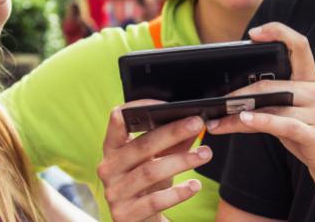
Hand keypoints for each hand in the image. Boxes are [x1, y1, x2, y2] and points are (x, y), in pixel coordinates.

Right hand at [98, 101, 210, 221]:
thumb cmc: (148, 186)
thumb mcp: (158, 161)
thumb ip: (172, 142)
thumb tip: (195, 122)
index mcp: (112, 149)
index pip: (117, 120)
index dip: (140, 108)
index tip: (168, 104)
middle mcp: (108, 169)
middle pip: (141, 145)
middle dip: (172, 132)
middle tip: (198, 123)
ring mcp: (114, 193)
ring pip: (150, 172)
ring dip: (181, 160)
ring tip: (205, 154)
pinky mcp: (125, 215)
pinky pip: (154, 201)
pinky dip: (177, 193)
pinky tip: (195, 185)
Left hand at [205, 22, 314, 198]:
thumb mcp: (297, 121)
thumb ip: (275, 108)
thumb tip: (237, 106)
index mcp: (314, 84)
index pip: (299, 46)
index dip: (278, 32)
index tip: (254, 33)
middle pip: (273, 83)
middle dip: (239, 93)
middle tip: (215, 101)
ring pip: (273, 105)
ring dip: (239, 115)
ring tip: (217, 121)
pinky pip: (283, 124)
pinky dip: (261, 122)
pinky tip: (242, 121)